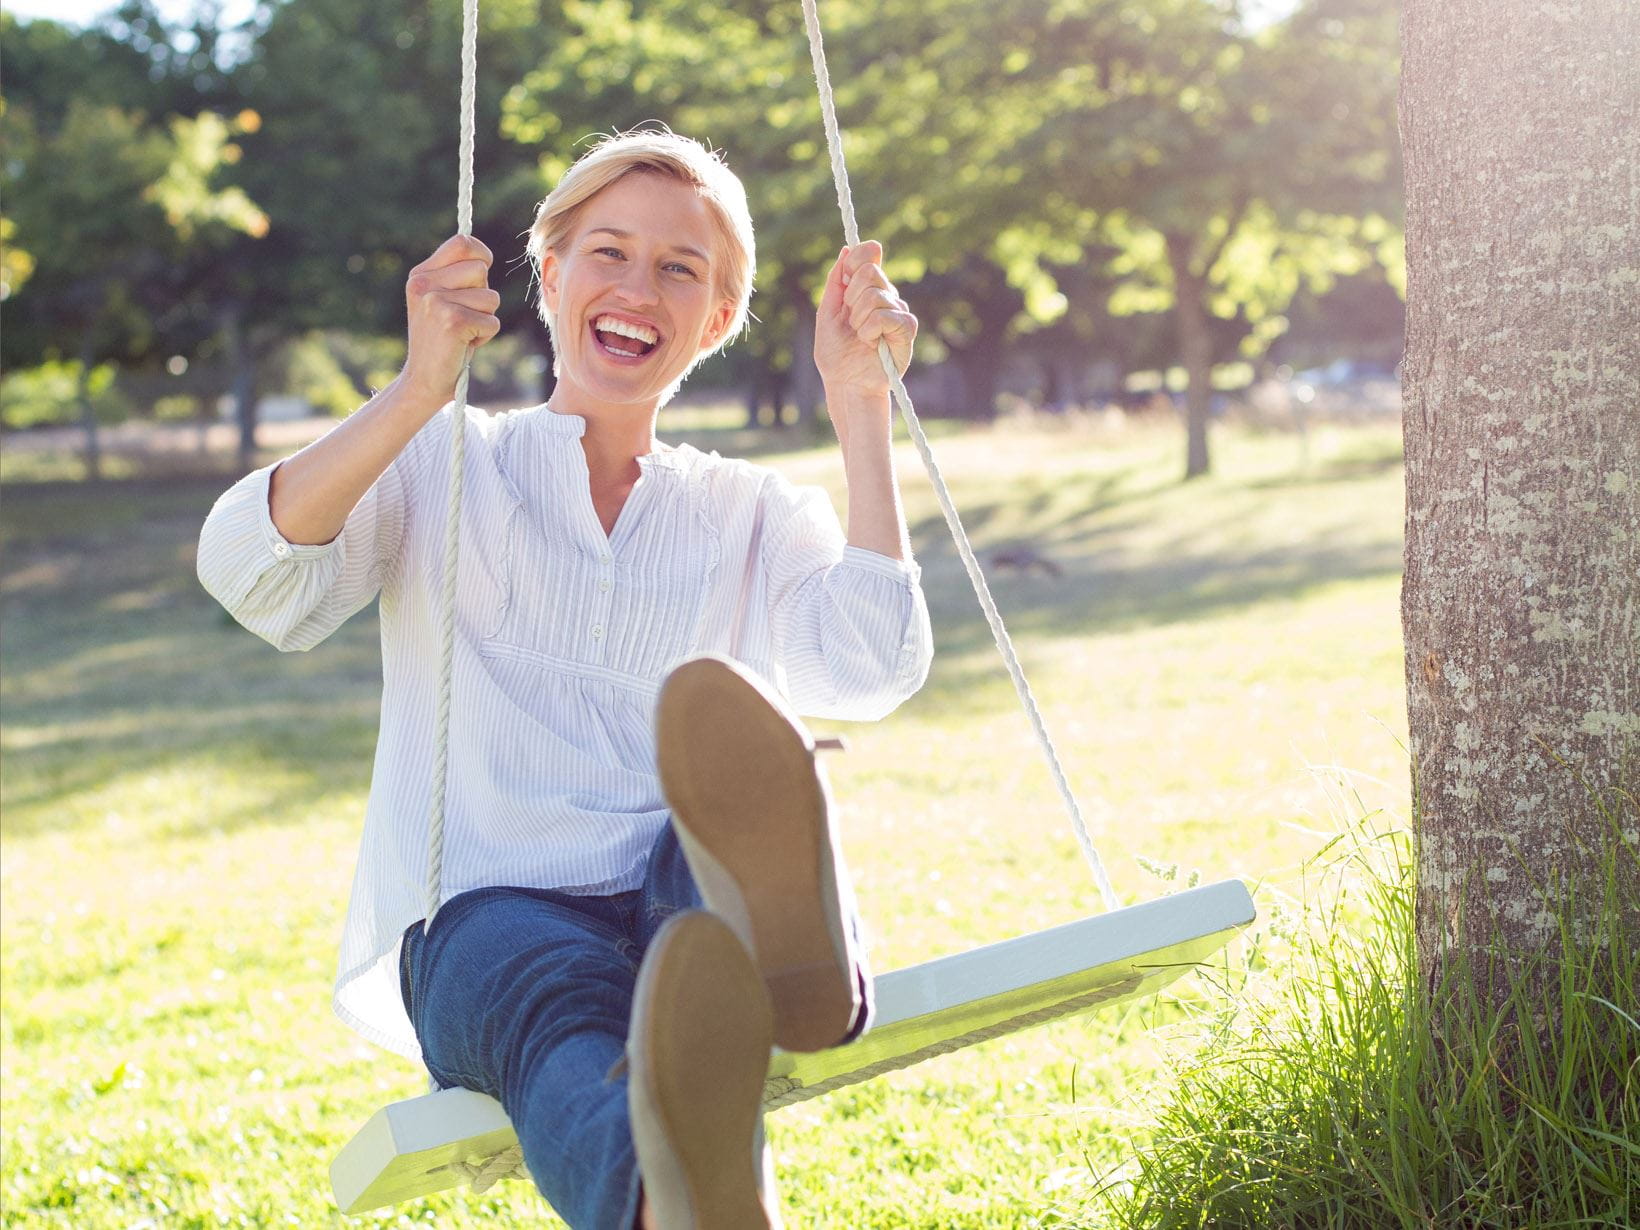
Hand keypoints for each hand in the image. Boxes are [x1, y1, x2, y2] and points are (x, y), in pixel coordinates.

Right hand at [400, 234, 501, 403]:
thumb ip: (456, 277)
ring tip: (464, 332)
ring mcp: (436, 301)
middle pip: (481, 270)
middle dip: (484, 295)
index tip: (483, 272)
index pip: (462, 242)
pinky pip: (492, 321)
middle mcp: (424, 283)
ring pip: (490, 297)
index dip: (481, 255)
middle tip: (464, 316)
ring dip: (485, 318)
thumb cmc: (441, 341)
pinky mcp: (452, 321)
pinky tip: (464, 345)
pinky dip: (485, 336)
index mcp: (420, 275)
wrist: (423, 381)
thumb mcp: (440, 301)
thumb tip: (483, 256)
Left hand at [813, 241, 916, 403]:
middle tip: (851, 320)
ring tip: (861, 337)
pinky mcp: (907, 328)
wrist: (846, 383)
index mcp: (866, 289)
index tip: (846, 274)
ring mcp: (897, 311)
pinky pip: (886, 315)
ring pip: (876, 295)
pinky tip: (872, 343)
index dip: (857, 257)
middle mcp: (885, 296)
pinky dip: (870, 330)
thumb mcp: (827, 312)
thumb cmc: (835, 353)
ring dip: (859, 319)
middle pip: (870, 272)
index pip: (869, 254)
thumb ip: (836, 281)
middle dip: (852, 298)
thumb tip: (846, 249)